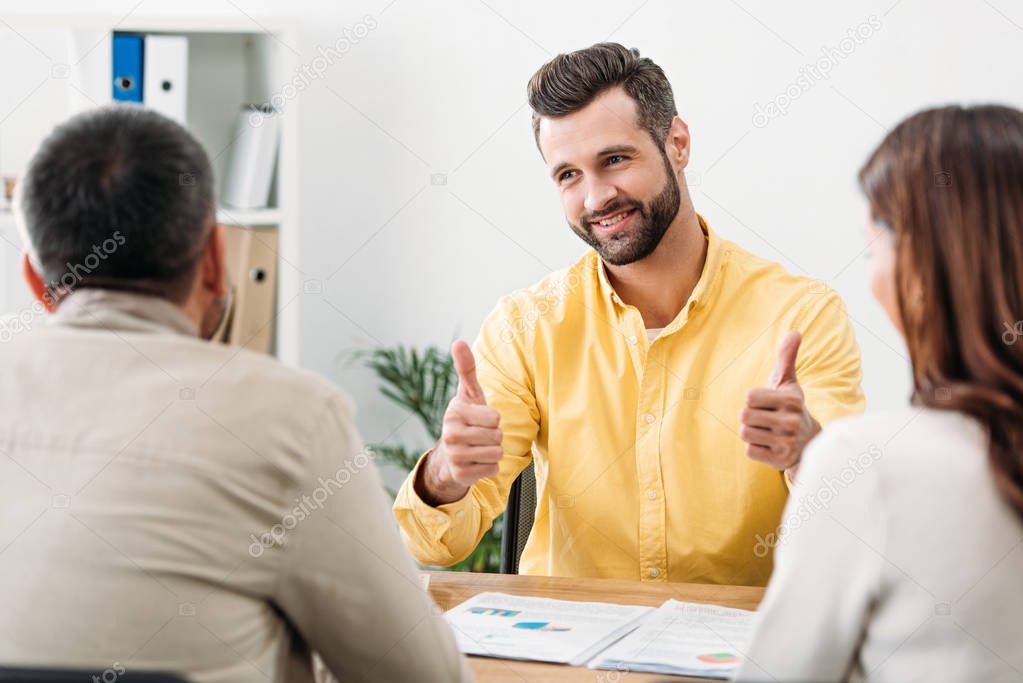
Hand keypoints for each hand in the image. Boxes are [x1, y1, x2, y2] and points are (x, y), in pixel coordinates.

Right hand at [416, 340, 503, 505]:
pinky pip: (492, 469)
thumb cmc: (466, 418)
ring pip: (497, 454)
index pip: (495, 418)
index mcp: (454, 413)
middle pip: (497, 437)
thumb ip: (466, 368)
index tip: (481, 419)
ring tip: (479, 447)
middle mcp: (450, 435)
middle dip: (495, 436)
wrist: (450, 453)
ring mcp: (454, 456)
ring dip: (494, 452)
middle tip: (481, 435)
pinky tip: (476, 462)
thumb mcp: (468, 394)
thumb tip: (458, 342)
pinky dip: (489, 467)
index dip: (494, 419)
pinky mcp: (460, 475)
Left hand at [740, 331, 820, 478]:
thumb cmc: (790, 407)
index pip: (749, 396)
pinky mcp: (780, 460)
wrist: (808, 443)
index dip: (753, 399)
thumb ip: (787, 357)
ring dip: (751, 432)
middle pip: (744, 415)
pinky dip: (755, 448)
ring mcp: (787, 442)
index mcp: (791, 399)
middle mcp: (791, 421)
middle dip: (750, 416)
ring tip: (767, 431)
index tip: (767, 403)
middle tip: (766, 419)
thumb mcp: (789, 382)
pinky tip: (769, 445)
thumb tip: (794, 332)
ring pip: (745, 433)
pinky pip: (749, 450)